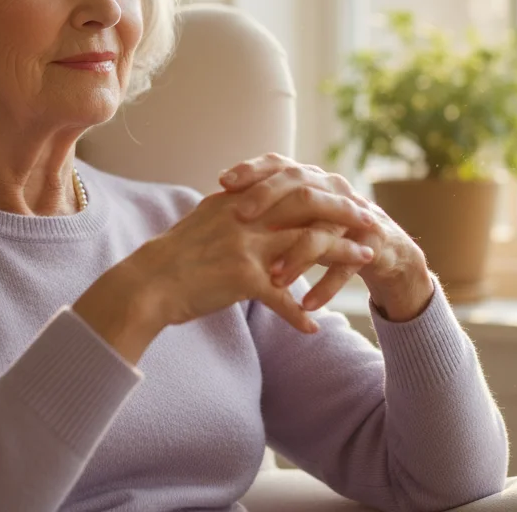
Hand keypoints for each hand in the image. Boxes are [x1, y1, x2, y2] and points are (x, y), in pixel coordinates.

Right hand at [73, 190, 373, 363]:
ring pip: (306, 246)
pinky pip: (281, 297)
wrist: (145, 284)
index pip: (291, 188)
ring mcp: (245, 247)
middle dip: (344, 213)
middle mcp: (245, 218)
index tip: (348, 197)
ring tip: (366, 260)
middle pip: (308, 208)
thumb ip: (230, 210)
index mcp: (238, 202)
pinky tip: (315, 327)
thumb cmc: (170, 258)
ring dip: (339, 255)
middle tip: (371, 220)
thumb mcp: (202, 222)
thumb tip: (246, 203)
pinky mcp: (241, 278)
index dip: (324, 192)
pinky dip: (299, 314)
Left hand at [220, 153, 436, 321]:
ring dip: (297, 256)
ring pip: (323, 230)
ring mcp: (354, 214)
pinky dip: (327, 287)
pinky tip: (308, 306)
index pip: (277, 165)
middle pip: (299, 187)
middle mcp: (331, 188)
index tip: (222, 182)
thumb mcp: (291, 216)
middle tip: (241, 218)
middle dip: (269, 200)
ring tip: (273, 278)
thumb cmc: (320, 229)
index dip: (251, 170)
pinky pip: (348, 265)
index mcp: (308, 177)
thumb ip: (262, 208)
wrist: (377, 247)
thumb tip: (215, 202)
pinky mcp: (371, 243)